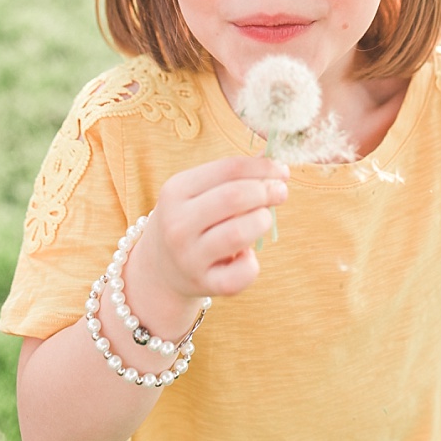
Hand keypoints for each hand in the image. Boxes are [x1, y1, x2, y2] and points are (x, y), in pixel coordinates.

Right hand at [144, 155, 288, 299]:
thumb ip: (232, 175)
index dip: (263, 168)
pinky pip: (243, 272)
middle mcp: (178, 223)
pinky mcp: (205, 283)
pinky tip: (245, 256)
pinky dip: (253, 263)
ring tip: (263, 220)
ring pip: (239, 233)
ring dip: (262, 222)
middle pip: (234, 197)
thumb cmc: (190, 220)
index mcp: (176, 190)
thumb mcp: (198, 192)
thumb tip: (273, 157)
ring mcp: (189, 256)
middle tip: (280, 193)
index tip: (280, 171)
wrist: (160, 267)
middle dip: (267, 192)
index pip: (229, 169)